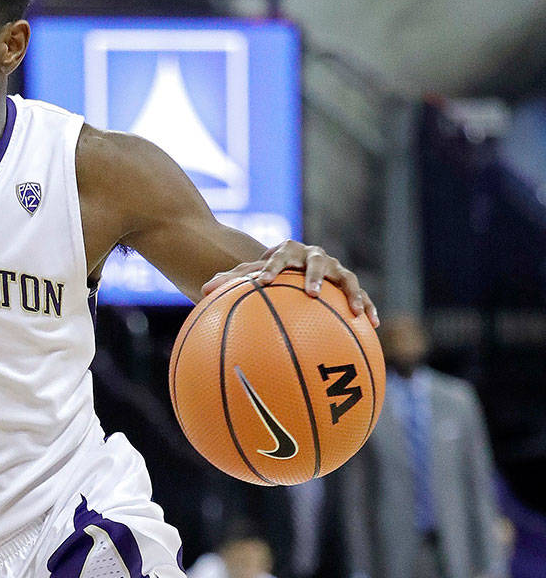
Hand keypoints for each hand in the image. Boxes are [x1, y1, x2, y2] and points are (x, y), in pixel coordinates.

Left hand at [202, 240, 378, 324]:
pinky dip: (368, 308)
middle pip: (317, 262)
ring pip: (346, 278)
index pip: (278, 256)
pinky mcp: (348, 286)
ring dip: (352, 294)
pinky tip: (373, 326)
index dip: (271, 268)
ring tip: (355, 311)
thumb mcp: (248, 276)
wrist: (293, 266)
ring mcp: (334, 270)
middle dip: (314, 276)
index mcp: (288, 251)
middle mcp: (314, 257)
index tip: (263, 281)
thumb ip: (230, 281)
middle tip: (311, 293)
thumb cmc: (268, 273)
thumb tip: (204, 289)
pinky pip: (361, 297)